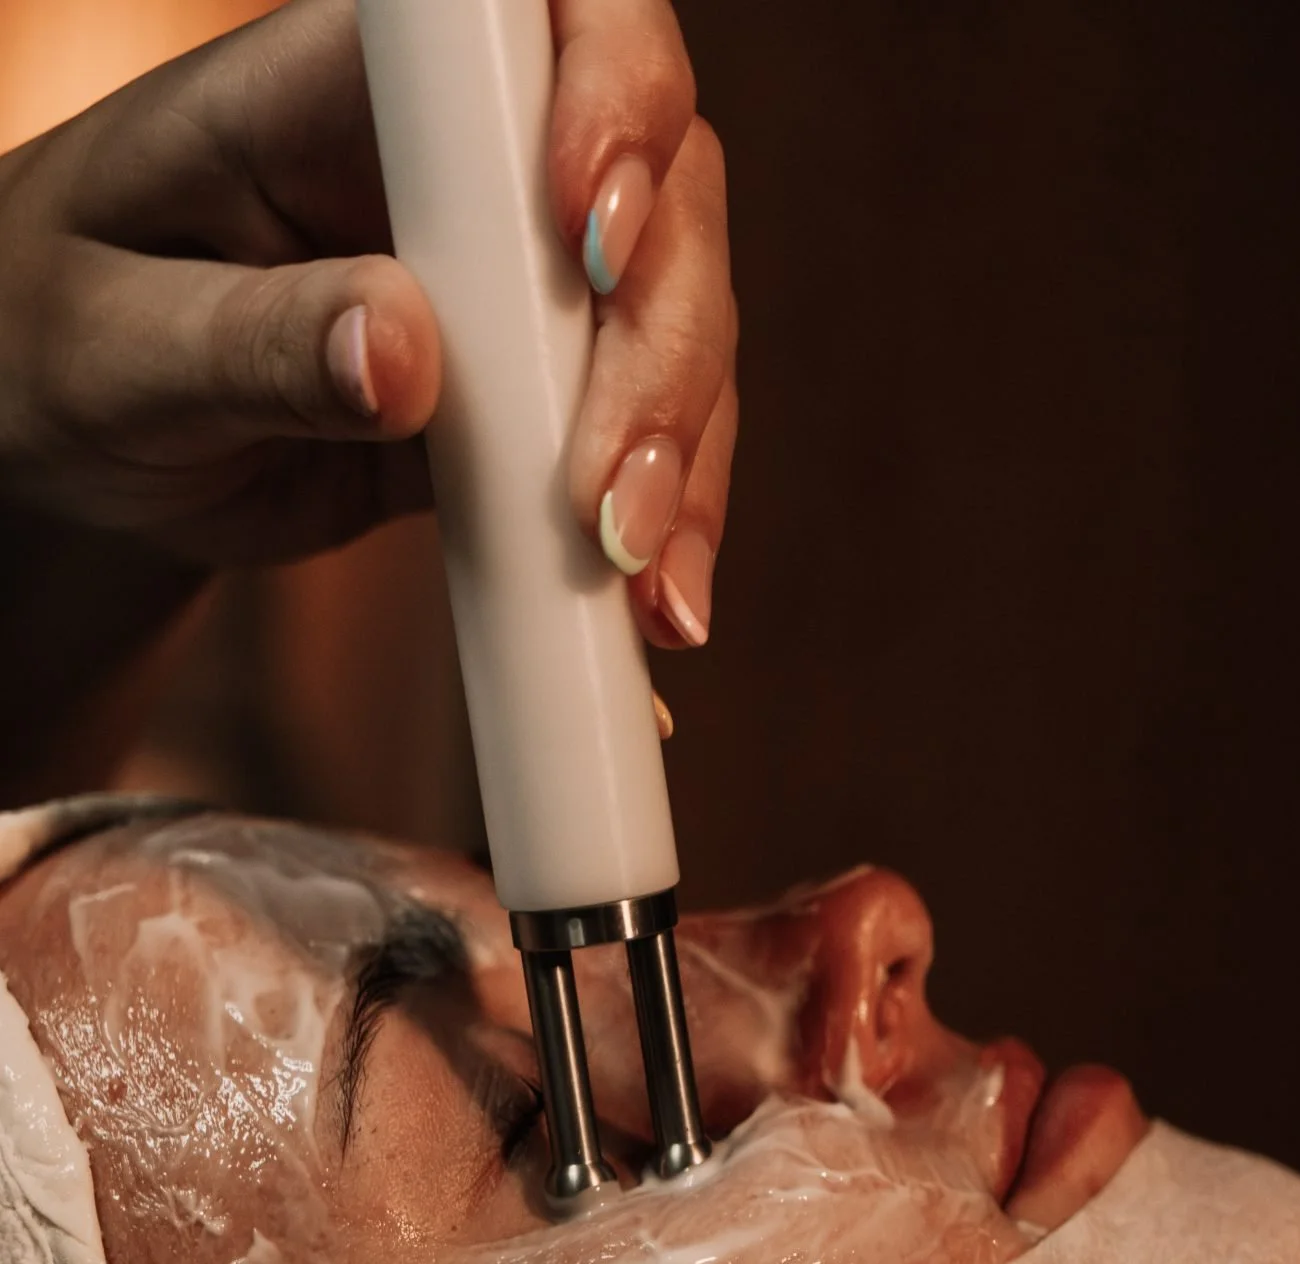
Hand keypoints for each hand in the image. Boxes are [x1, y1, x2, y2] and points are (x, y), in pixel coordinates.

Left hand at [0, 0, 732, 645]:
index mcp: (348, 80)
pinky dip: (669, 526)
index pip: (540, 7)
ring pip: (674, 319)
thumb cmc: (55, 347)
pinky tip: (660, 612)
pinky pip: (645, 440)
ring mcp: (513, 280)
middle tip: (607, 493)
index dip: (606, 90)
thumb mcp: (115, 351)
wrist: (74, 452)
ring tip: (641, 578)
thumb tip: (403, 353)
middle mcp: (463, 160)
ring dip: (682, 451)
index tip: (584, 226)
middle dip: (661, 336)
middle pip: (659, 184)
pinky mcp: (533, 396)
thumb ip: (252, 344)